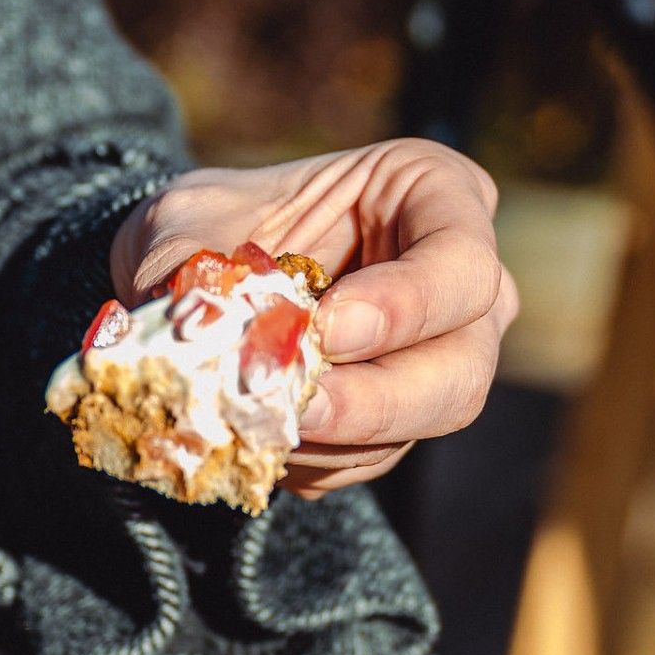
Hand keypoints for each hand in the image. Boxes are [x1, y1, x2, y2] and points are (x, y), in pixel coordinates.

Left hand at [115, 141, 517, 493]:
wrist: (195, 280)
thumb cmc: (215, 223)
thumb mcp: (191, 218)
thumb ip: (194, 265)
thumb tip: (194, 328)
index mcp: (436, 196)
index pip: (461, 261)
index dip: (406, 304)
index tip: (327, 326)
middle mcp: (459, 286)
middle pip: (463, 365)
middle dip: (376, 399)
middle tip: (297, 406)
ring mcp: (443, 357)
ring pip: (425, 423)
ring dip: (336, 437)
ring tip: (253, 420)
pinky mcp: (403, 419)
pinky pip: (377, 456)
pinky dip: (315, 458)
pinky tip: (257, 434)